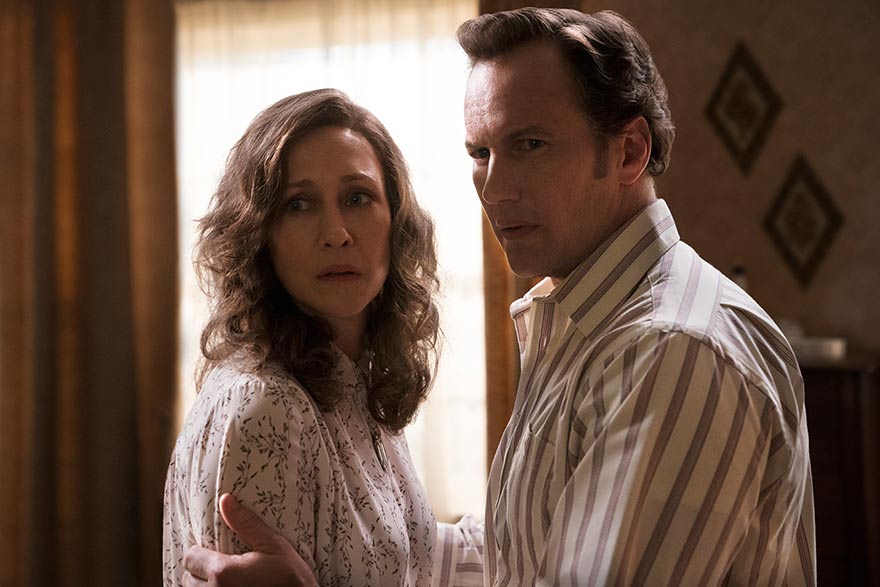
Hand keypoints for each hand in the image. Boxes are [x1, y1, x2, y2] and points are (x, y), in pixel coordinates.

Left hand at [183, 493, 317, 586]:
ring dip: (204, 585)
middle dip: (201, 570)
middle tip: (221, 567)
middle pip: (187, 578)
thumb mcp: (273, 546)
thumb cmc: (291, 579)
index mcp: (223, 572)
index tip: (216, 551)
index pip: (191, 557)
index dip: (201, 552)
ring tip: (225, 580)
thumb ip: (246, 524)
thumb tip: (225, 500)